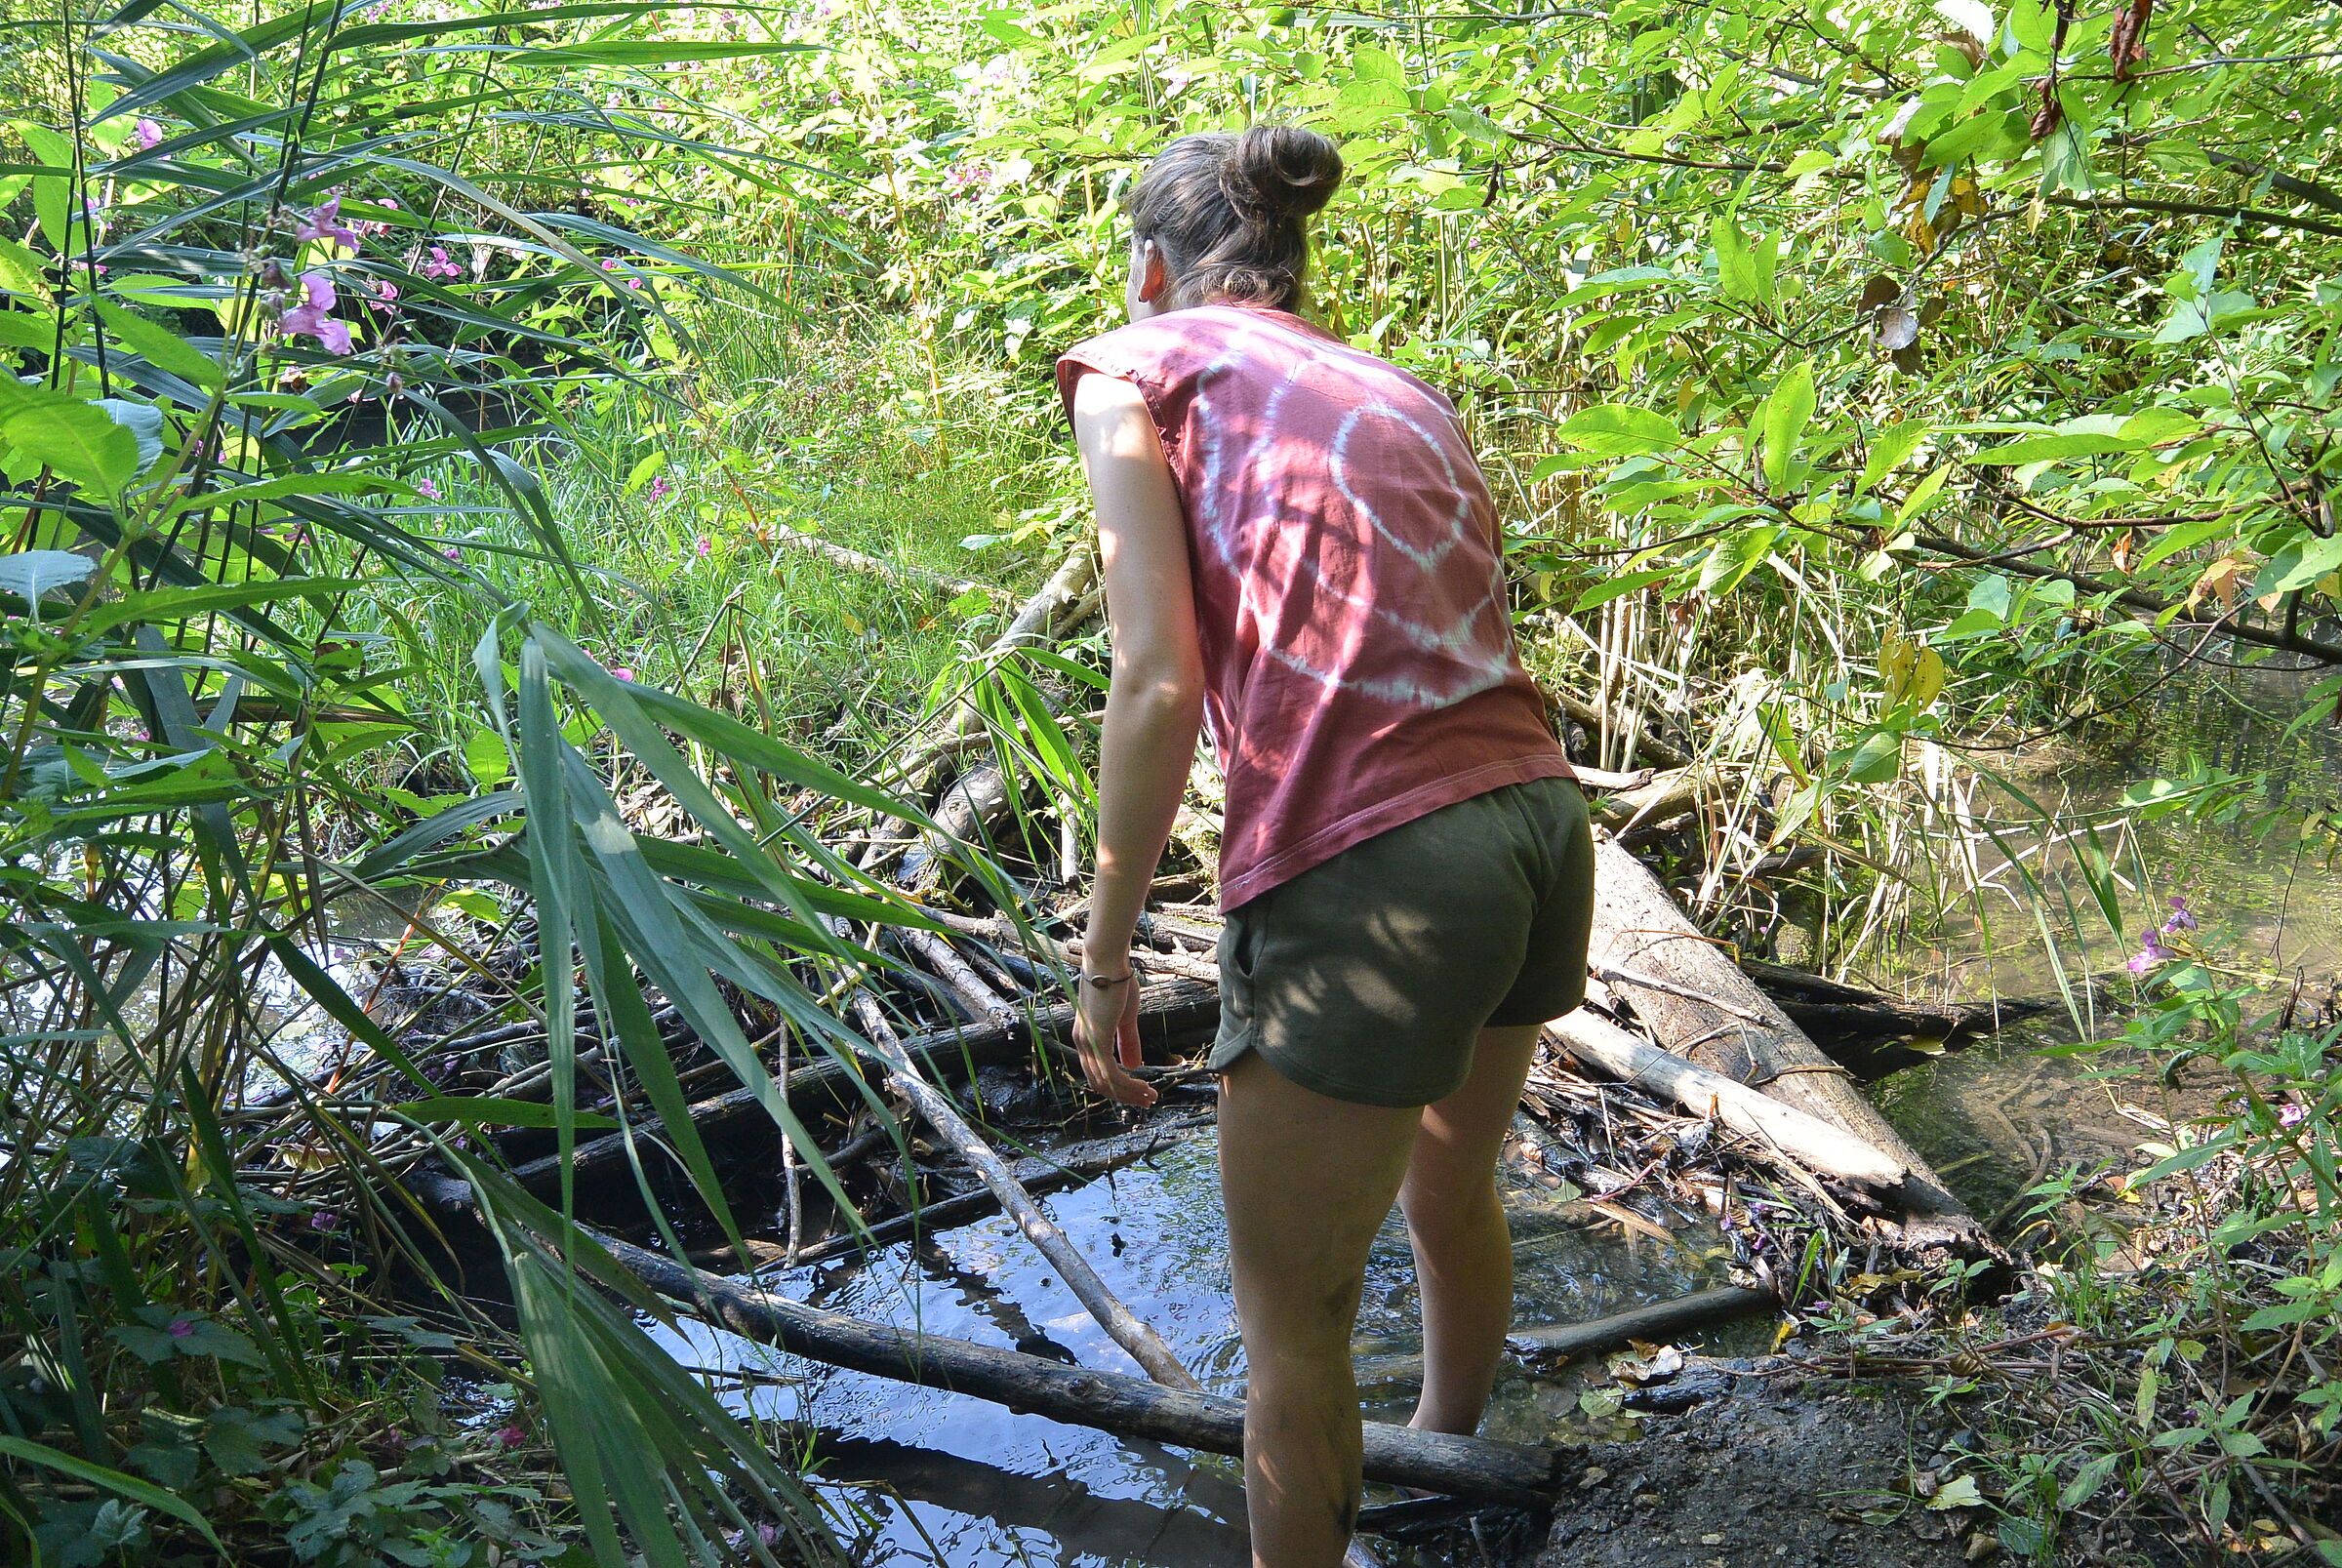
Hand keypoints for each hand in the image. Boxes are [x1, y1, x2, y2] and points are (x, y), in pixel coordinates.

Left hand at [1070, 966, 1157, 1107]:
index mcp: (1086, 1038)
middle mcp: (1082, 1043)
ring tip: (1150, 1097)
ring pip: (1106, 1082)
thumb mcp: (1125, 1017)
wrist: (1108, 962)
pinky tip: (1144, 1086)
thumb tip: (1134, 1065)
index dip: (1118, 1086)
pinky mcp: (1097, 1038)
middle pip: (1100, 1083)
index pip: (1098, 1073)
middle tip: (1147, 1101)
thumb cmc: (1116, 983)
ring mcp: (1088, 1042)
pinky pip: (1111, 1072)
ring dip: (1129, 1093)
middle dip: (1124, 1096)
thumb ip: (1128, 1042)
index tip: (1140, 1091)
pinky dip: (1128, 1084)